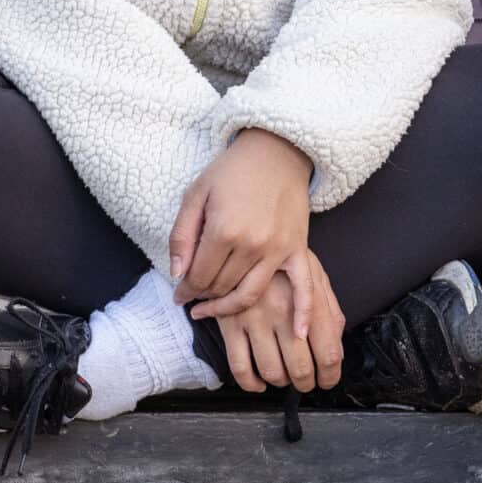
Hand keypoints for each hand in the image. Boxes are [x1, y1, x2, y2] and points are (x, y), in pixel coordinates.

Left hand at [169, 128, 316, 334]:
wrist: (275, 150)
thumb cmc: (231, 171)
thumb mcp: (196, 194)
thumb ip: (182, 235)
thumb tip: (177, 273)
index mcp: (223, 230)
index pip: (198, 276)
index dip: (185, 290)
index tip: (178, 295)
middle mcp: (252, 245)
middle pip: (221, 287)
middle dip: (203, 295)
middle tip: (193, 297)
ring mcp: (278, 249)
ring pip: (250, 293)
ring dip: (229, 307)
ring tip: (214, 310)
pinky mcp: (298, 249)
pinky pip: (304, 286)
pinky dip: (302, 311)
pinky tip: (297, 332)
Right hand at [211, 250, 346, 394]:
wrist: (242, 238)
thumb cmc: (282, 259)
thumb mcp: (314, 275)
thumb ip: (330, 313)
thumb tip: (336, 352)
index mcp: (307, 299)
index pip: (327, 352)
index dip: (330, 375)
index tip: (327, 379)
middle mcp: (282, 311)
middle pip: (301, 368)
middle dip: (307, 383)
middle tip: (306, 382)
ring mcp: (254, 319)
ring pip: (272, 371)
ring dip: (281, 382)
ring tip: (284, 376)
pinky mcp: (229, 324)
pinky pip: (240, 367)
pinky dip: (251, 383)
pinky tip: (258, 381)